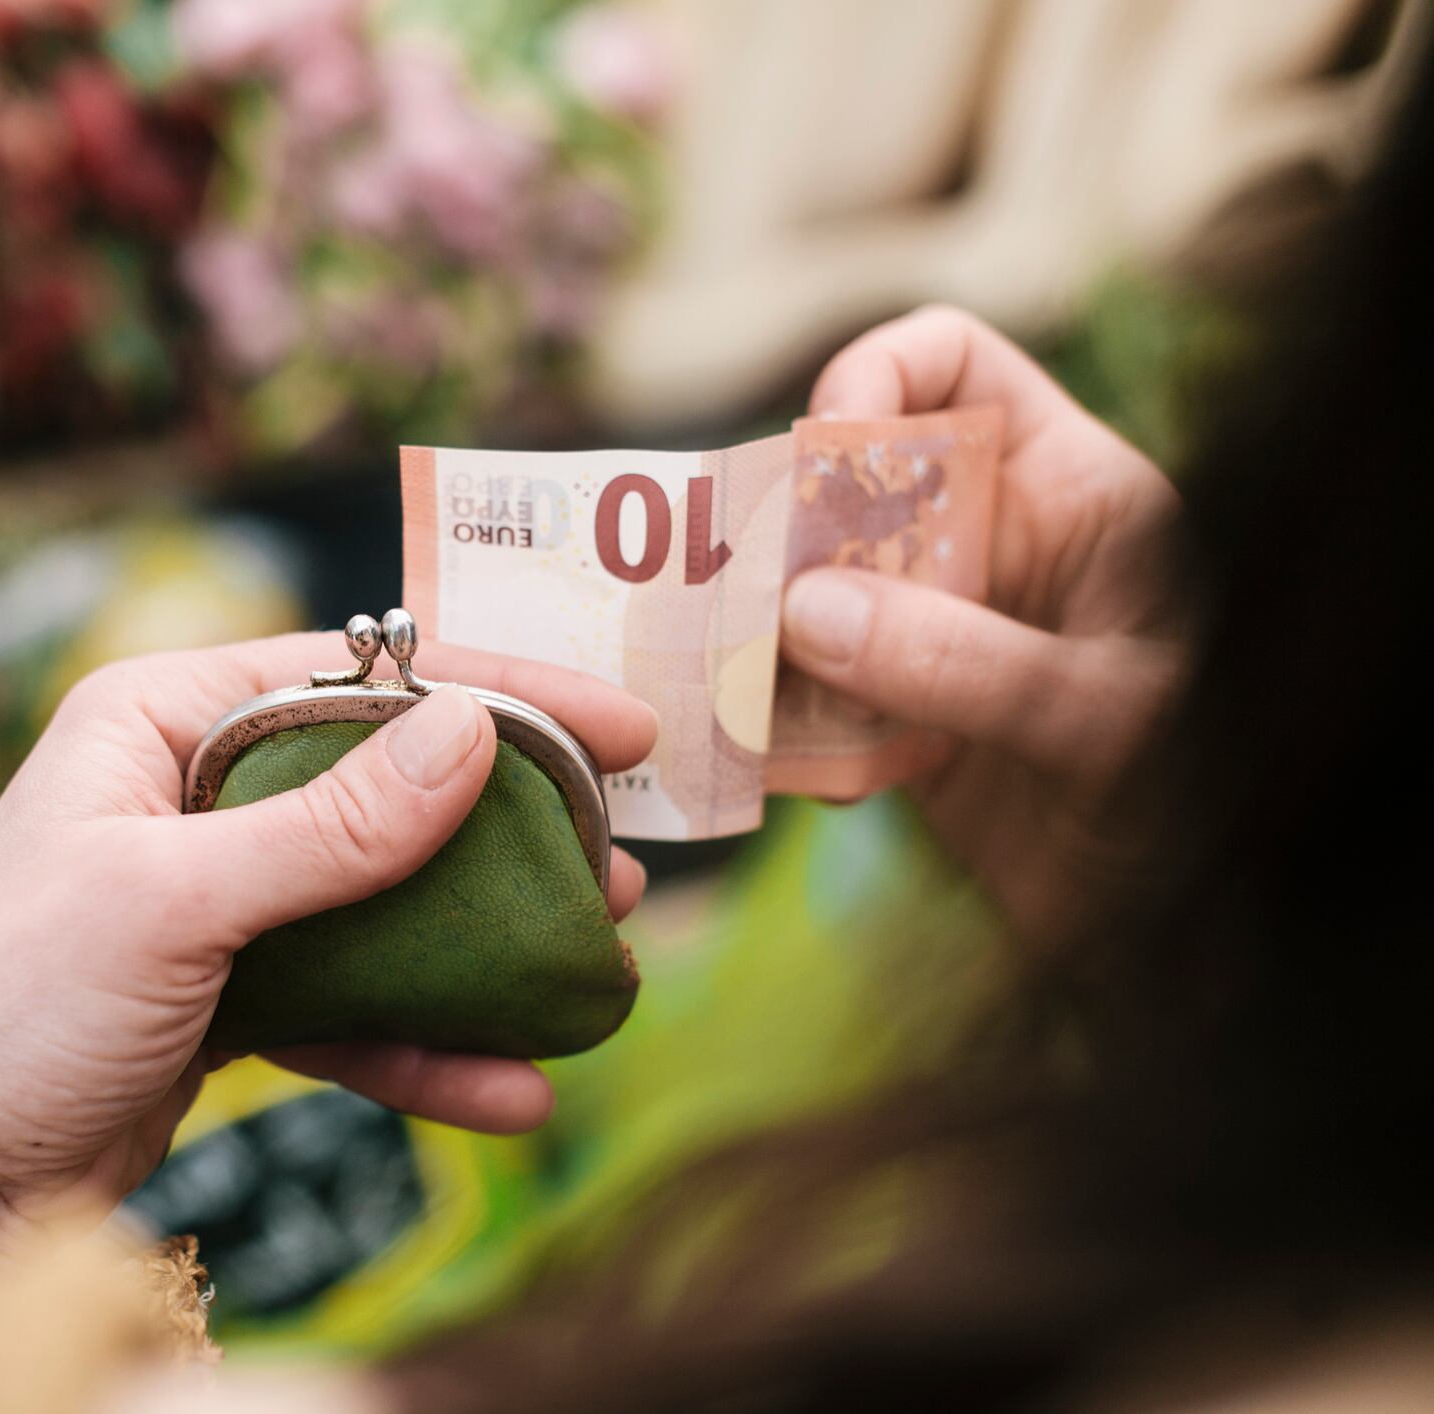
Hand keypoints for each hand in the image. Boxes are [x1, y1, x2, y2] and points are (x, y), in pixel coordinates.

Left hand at [0, 633, 655, 1408]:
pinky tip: (508, 1090)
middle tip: (621, 863)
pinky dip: (426, 1046)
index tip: (618, 729)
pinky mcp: (227, 998)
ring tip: (595, 966)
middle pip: (387, 789)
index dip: (498, 694)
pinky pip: (351, 1004)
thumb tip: (473, 732)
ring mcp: (213, 901)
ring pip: (382, 901)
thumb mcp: (170, 901)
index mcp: (159, 720)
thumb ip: (330, 825)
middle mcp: (189, 794)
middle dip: (508, 833)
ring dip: (487, 942)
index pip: (360, 678)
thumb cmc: (3, 1011)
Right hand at [779, 306, 1184, 937]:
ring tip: (747, 691)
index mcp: (1069, 493)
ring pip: (807, 592)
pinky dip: (782, 728)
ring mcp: (937, 636)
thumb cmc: (1203, 804)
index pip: (953, 367)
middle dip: (784, 527)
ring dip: (765, 638)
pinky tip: (813, 778)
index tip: (822, 455)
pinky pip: (804, 697)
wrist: (1188, 942)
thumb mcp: (1106, 719)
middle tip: (746, 597)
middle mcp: (991, 548)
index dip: (876, 378)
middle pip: (848, 479)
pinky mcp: (896, 723)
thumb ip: (967, 661)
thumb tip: (804, 612)